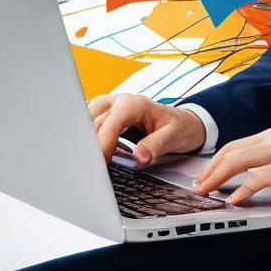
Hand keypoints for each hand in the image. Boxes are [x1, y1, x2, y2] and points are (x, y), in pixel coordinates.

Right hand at [88, 93, 207, 166]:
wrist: (184, 122)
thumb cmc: (179, 126)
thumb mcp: (174, 136)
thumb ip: (156, 145)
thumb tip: (138, 158)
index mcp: (134, 104)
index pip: (110, 123)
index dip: (103, 144)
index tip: (101, 164)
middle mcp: (120, 101)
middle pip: (94, 122)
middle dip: (91, 145)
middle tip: (92, 169)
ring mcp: (112, 107)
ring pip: (88, 122)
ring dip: (87, 142)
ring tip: (89, 164)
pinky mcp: (108, 116)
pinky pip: (91, 124)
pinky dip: (89, 139)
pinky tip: (91, 155)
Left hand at [188, 127, 270, 207]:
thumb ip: (270, 164)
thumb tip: (240, 181)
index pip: (235, 145)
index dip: (214, 162)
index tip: (201, 177)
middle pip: (232, 151)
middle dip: (209, 170)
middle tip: (196, 187)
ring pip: (240, 160)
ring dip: (218, 178)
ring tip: (206, 193)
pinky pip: (260, 178)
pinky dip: (243, 189)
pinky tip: (234, 201)